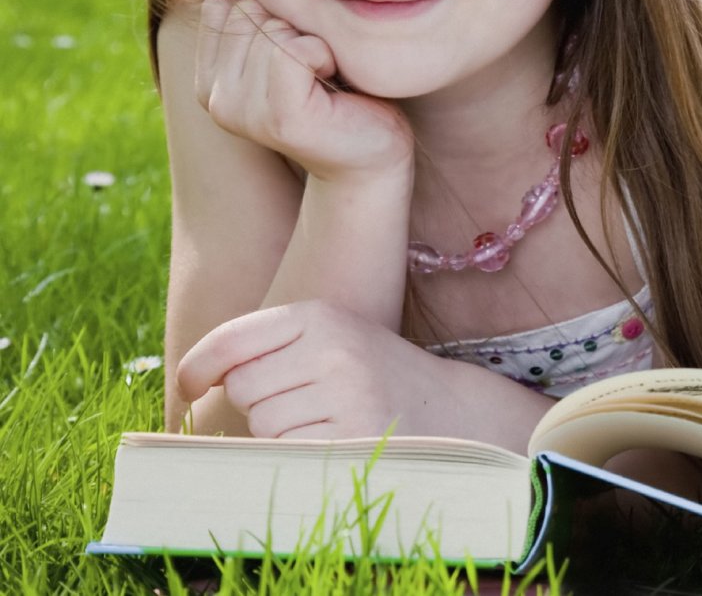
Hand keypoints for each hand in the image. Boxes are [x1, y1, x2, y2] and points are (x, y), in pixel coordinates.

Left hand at [176, 301, 450, 439]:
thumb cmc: (368, 372)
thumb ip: (266, 346)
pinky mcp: (353, 436)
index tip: (189, 384)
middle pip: (243, 387)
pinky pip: (289, 451)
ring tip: (321, 418)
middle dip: (257, 401)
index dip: (197, 366)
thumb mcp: (328, 336)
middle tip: (297, 399)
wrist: (447, 405)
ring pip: (263, 423)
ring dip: (278, 431)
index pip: (232, 339)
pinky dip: (297, 452)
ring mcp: (346, 393)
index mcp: (322, 314)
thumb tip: (189, 385)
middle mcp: (334, 348)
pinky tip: (330, 439)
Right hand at [192, 0, 413, 184]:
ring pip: (272, 30)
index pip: (223, 6)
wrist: (371, 152)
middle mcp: (215, 99)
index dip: (271, 17)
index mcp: (209, 79)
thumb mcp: (286, 48)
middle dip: (292, 29)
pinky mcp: (280, 118)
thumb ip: (253, 19)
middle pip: (248, 13)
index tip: (295, 54)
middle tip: (313, 70)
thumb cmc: (337, 93)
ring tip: (324, 79)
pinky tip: (332, 83)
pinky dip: (323, 55)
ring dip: (312, 44)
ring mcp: (242, 112)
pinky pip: (294, 51)